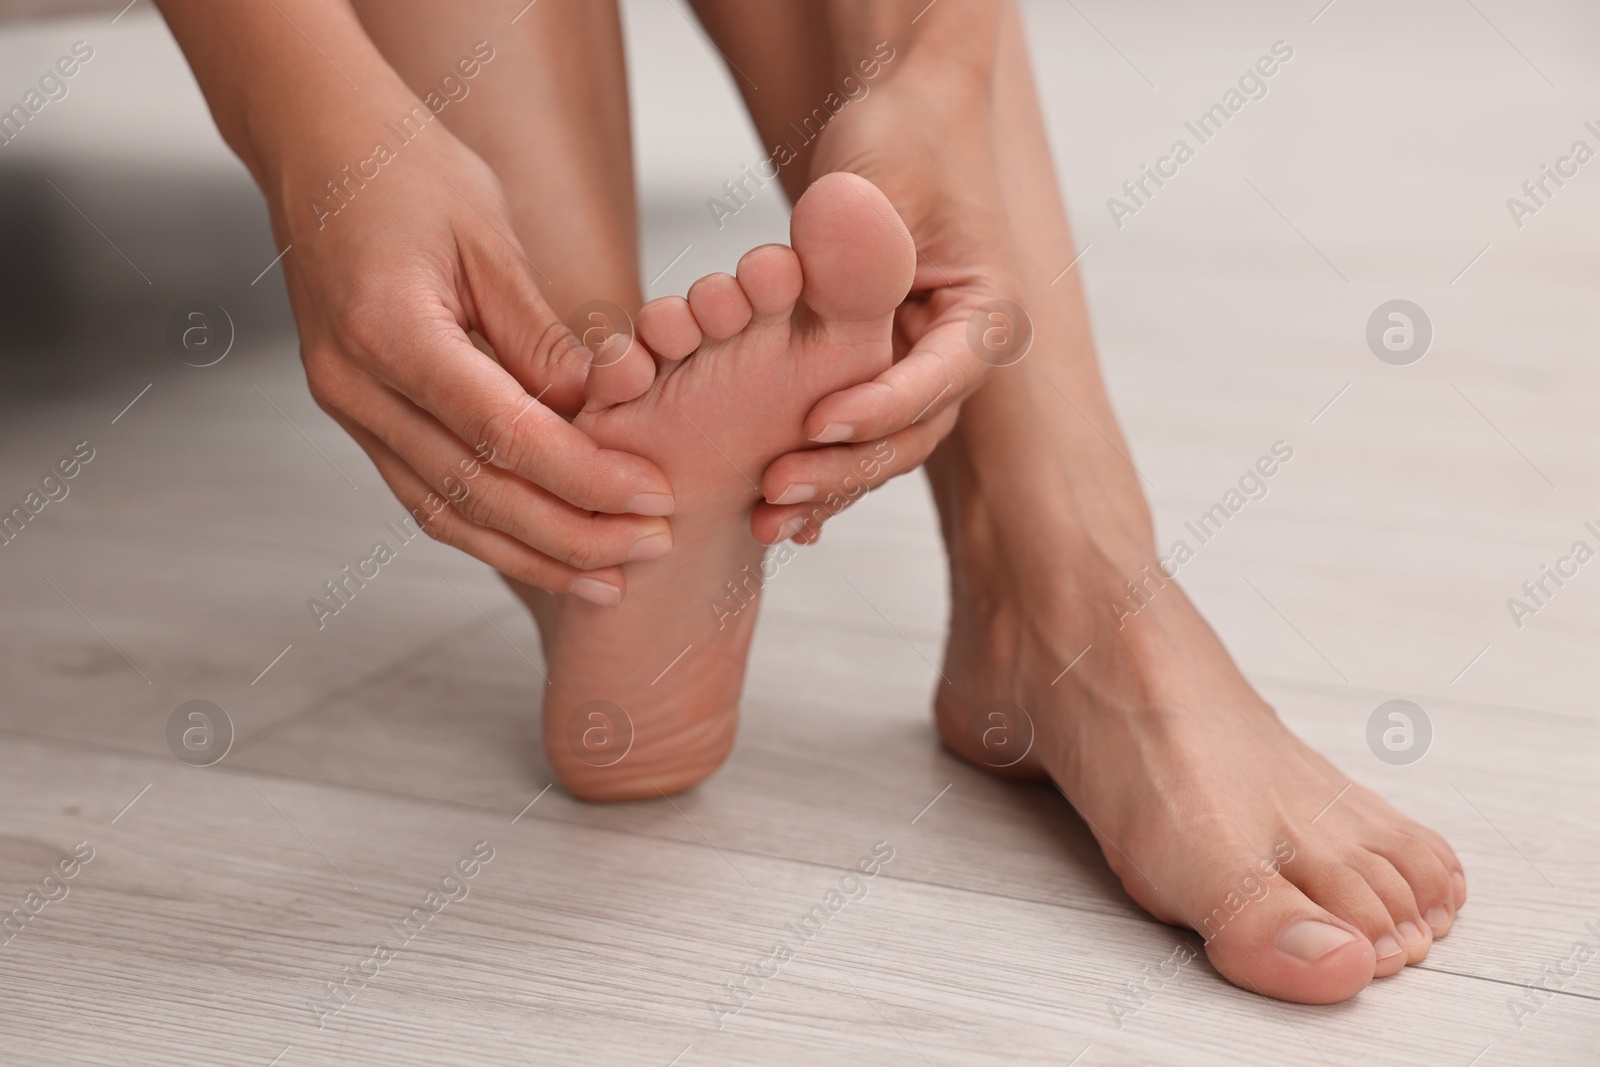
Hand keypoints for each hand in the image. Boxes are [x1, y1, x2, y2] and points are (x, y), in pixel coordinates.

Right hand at [272, 110, 673, 604]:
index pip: (500, 433)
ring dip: (530, 554)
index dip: (582, 476)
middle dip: (569, 532)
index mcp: (387, 331)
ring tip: (608, 578)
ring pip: (444, 513)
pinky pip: (425, 493)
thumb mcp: (489, 236)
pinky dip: (489, 531)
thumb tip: (602, 411)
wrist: (313, 143)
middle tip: (652, 547)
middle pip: (472, 492)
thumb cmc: (406, 168)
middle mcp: (354, 385)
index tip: (652, 497)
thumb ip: (540, 335)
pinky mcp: (359, 415)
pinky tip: (546, 551)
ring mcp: (347, 407)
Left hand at [751, 65, 1019, 543]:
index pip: (939, 378)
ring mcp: (915, 373)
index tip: (819, 423)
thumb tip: (842, 263)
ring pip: (877, 450)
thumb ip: (866, 231)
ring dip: (825, 488)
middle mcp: (955, 357)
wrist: (901, 123)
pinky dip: (815, 474)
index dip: (881, 408)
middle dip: (845, 468)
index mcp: (984, 314)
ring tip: (764, 519)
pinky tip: (767, 514)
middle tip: (776, 487)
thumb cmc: (904, 140)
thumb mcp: (885, 180)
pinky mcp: (874, 377)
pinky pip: (847, 439)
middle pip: (911, 434)